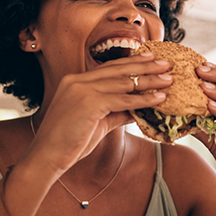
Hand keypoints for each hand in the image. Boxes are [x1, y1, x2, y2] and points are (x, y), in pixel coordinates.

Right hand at [27, 53, 171, 174]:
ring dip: (149, 81)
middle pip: (119, 70)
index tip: (150, 59)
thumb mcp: (97, 122)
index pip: (109, 68)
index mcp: (76, 81)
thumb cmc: (70, 142)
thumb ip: (116, 112)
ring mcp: (82, 89)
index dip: (131, 63)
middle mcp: (78, 80)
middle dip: (145, 66)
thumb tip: (138, 109)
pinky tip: (159, 98)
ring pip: (124, 82)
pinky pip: (123, 99)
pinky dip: (143, 99)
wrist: (47, 157)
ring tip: (168, 79)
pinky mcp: (89, 102)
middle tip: (166, 63)